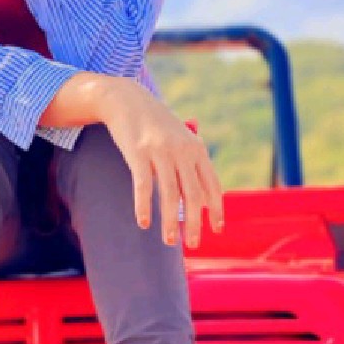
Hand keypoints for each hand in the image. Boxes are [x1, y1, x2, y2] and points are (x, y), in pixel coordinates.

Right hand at [98, 76, 224, 247]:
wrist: (126, 99)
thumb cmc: (155, 124)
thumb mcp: (181, 139)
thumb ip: (193, 164)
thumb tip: (205, 200)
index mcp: (196, 149)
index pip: (212, 185)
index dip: (217, 210)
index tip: (217, 230)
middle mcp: (182, 150)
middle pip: (193, 195)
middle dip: (195, 223)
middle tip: (192, 244)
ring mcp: (160, 150)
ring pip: (170, 194)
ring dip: (170, 221)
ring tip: (169, 241)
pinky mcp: (138, 152)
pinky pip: (143, 185)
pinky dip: (143, 206)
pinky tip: (143, 222)